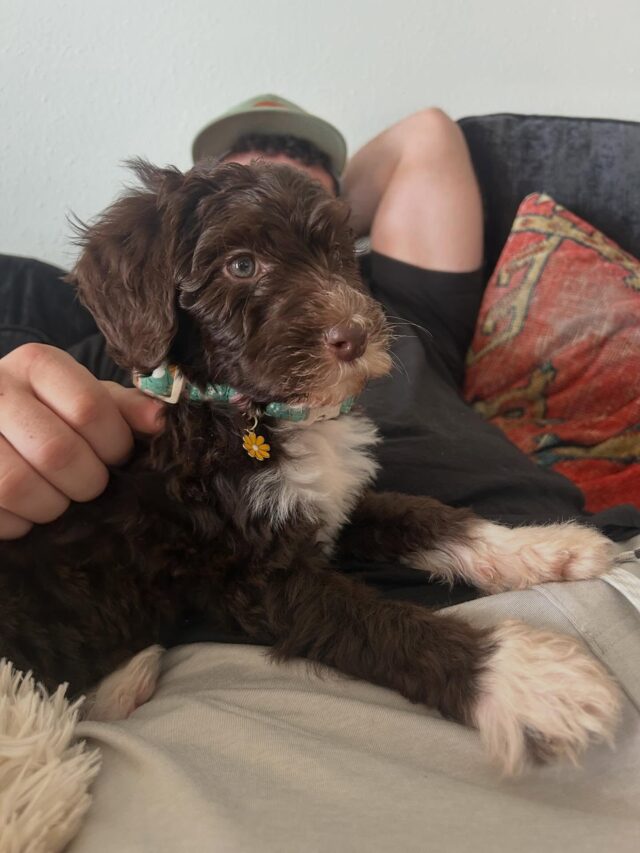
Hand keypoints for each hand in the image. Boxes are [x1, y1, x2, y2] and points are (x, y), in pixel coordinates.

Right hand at [0, 344, 164, 539]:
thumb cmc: (50, 415)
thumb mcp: (88, 401)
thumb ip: (125, 409)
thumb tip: (161, 420)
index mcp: (37, 363)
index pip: (91, 409)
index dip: (114, 446)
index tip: (115, 457)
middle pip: (57, 452)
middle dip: (86, 482)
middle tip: (88, 486)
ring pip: (16, 484)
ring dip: (49, 506)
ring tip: (56, 501)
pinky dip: (16, 523)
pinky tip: (22, 512)